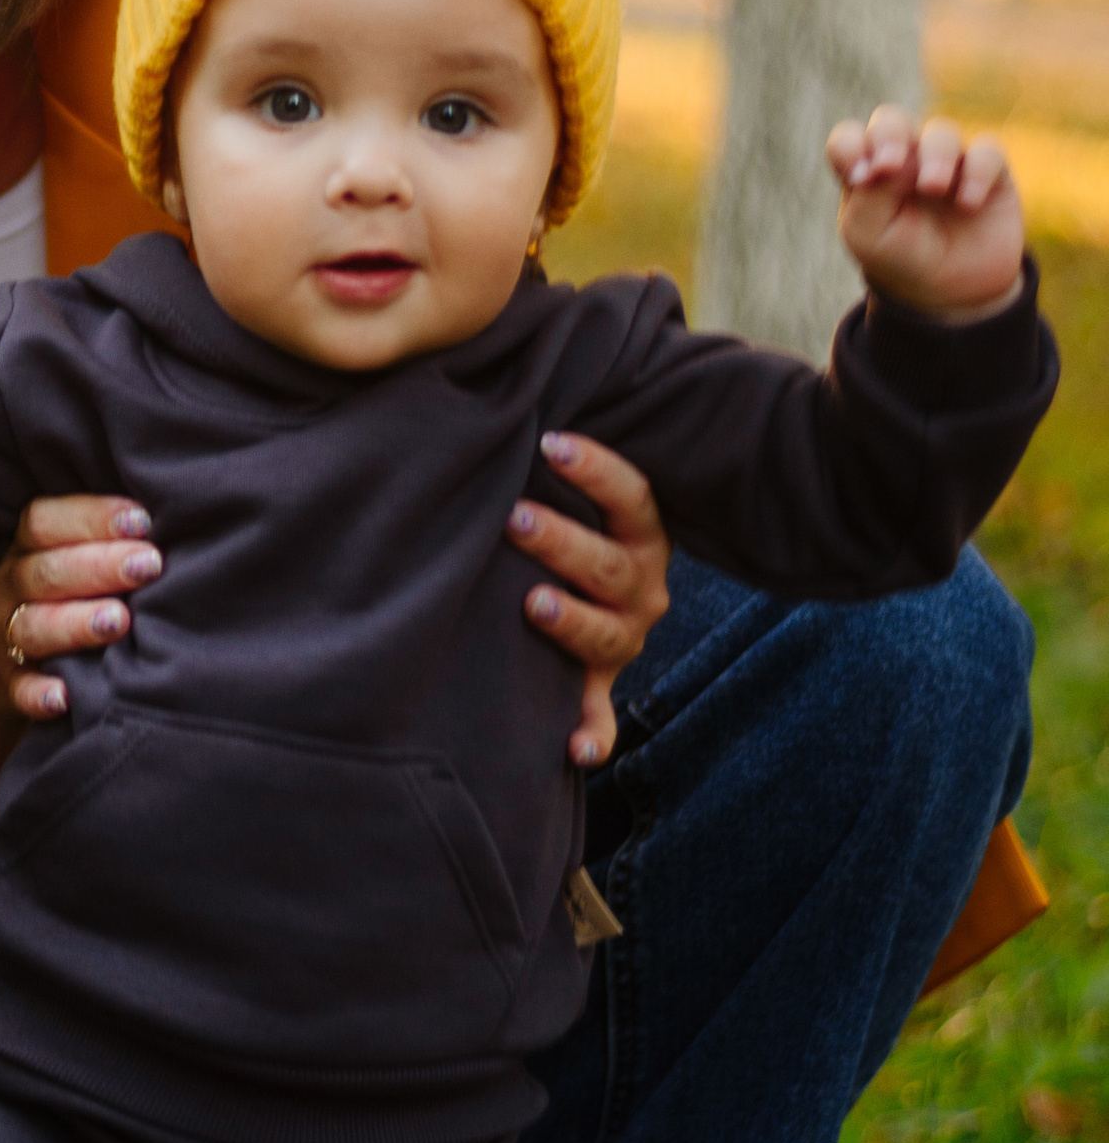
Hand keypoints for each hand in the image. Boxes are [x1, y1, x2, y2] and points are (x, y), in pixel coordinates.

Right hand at [0, 495, 162, 816]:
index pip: (43, 521)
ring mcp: (4, 636)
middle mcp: (10, 586)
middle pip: (44, 572)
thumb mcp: (71, 549)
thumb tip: (178, 511)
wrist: (1, 649)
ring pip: (32, 627)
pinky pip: (19, 688)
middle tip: (149, 565)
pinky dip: (39, 693)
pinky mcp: (9, 682)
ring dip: (75, 624)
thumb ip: (110, 534)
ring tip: (119, 622)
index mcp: (26, 545)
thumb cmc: (67, 587)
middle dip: (98, 567)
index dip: (91, 518)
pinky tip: (67, 696)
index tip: (143, 520)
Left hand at [507, 434, 669, 771]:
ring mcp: (623, 638)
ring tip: (534, 604)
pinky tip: (576, 749)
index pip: (632, 496)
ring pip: (607, 633)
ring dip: (573, 621)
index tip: (550, 444)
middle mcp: (641, 587)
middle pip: (610, 565)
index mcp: (642, 534)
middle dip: (564, 542)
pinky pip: (603, 714)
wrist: (600, 590)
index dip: (597, 470)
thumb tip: (500, 394)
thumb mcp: (583, 493)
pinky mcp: (598, 683)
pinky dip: (593, 733)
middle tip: (515, 518)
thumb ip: (557, 455)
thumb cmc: (575, 522)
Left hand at [829, 106, 1026, 322]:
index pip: (849, 138)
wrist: (953, 292)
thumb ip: (869, 195)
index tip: (859, 178)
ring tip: (934, 188)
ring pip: (941, 133)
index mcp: (868, 170)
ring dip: (935, 156)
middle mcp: (906, 158)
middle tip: (890, 167)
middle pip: (892, 119)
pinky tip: (968, 203)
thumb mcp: (869, 235)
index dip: (850, 147)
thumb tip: (887, 162)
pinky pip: (987, 151)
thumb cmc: (901, 259)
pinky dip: (977, 171)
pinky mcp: (989, 172)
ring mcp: (948, 161)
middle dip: (890, 135)